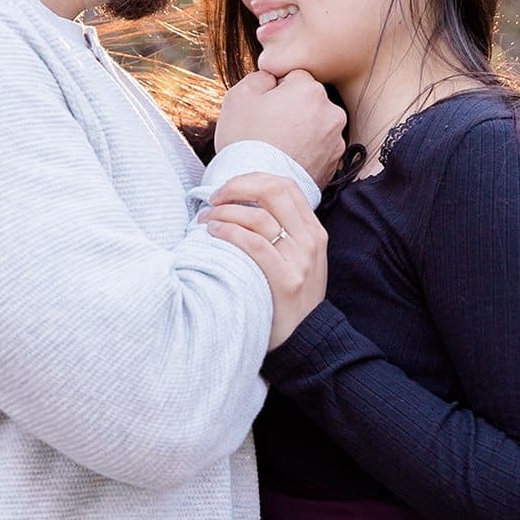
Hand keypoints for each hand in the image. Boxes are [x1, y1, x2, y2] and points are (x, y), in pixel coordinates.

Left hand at [198, 172, 327, 350]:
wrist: (306, 339)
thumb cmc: (289, 297)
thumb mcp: (298, 259)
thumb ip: (283, 232)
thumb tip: (242, 206)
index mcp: (314, 231)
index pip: (286, 186)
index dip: (253, 179)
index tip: (229, 189)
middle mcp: (310, 241)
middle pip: (274, 192)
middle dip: (238, 187)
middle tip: (215, 198)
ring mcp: (300, 260)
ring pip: (259, 217)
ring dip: (225, 213)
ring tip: (205, 220)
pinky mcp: (285, 280)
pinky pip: (254, 244)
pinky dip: (229, 233)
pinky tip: (213, 234)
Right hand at [215, 68, 346, 188]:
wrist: (257, 190)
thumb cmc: (244, 140)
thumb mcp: (238, 96)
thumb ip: (260, 77)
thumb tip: (272, 78)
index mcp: (309, 89)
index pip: (294, 77)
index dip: (276, 92)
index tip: (264, 109)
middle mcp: (331, 111)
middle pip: (309, 101)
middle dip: (293, 110)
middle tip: (270, 129)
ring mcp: (336, 139)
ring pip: (316, 124)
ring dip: (302, 130)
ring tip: (279, 147)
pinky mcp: (335, 163)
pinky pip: (320, 148)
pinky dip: (308, 151)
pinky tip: (289, 159)